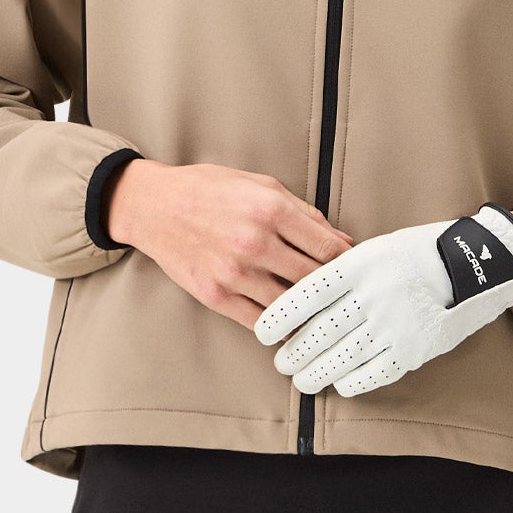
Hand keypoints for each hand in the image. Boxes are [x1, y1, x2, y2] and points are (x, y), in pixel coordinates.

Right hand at [108, 160, 353, 328]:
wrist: (153, 206)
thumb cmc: (210, 190)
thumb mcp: (261, 185)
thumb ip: (305, 213)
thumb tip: (342, 241)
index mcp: (271, 209)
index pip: (329, 249)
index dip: (349, 265)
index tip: (358, 273)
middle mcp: (255, 242)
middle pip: (314, 280)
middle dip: (335, 290)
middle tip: (349, 299)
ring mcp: (234, 273)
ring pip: (291, 306)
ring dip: (310, 313)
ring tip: (324, 315)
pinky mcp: (215, 295)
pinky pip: (260, 323)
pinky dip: (281, 327)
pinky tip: (292, 325)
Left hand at [253, 203, 512, 395]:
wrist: (477, 265)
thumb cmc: (417, 253)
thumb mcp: (377, 247)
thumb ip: (340, 269)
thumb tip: (297, 294)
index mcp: (361, 263)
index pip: (308, 293)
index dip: (280, 317)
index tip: (262, 332)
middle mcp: (375, 294)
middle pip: (320, 332)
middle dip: (293, 353)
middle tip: (281, 361)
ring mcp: (395, 324)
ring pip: (341, 358)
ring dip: (314, 373)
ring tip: (301, 378)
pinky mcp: (414, 349)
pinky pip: (372, 374)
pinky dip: (350, 382)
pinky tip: (339, 382)